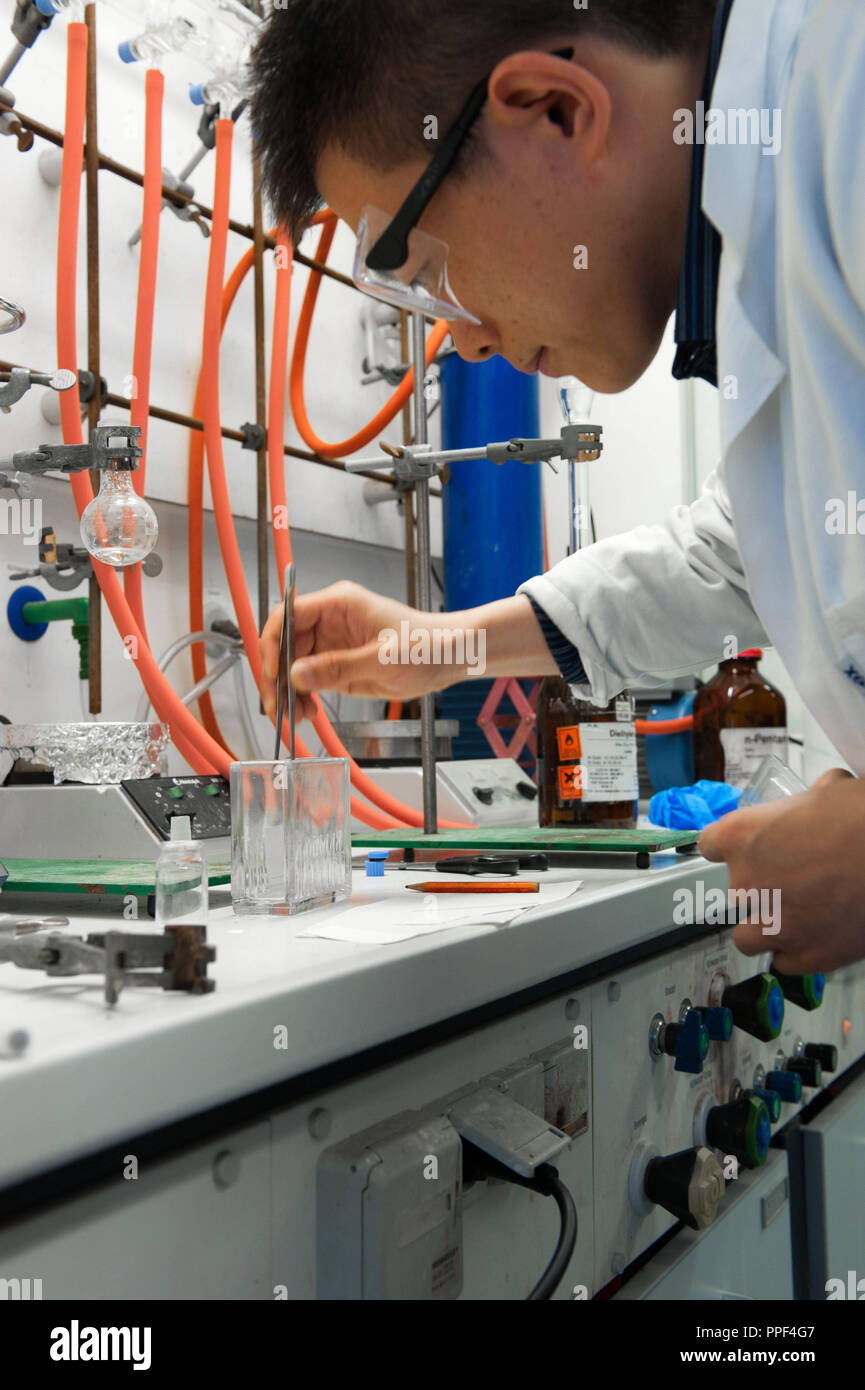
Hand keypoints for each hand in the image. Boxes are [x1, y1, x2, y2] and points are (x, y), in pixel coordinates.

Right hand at [259, 581, 465, 722]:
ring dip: (288, 690)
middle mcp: (330, 620)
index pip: (287, 615)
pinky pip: (309, 678)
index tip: (272, 672)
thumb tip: (298, 674)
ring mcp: (332, 642)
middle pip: (284, 643)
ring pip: (292, 665)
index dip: (272, 643)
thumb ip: (339, 668)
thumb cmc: (427, 645)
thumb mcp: (383, 660)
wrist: (450, 657)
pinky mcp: (338, 663)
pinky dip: (303, 696)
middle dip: (277, 675)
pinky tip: (307, 712)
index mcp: (338, 604)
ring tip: (295, 715)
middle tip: (278, 705)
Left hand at [699, 769, 864, 972]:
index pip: (710, 844)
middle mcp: (747, 883)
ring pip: (747, 937)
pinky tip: (814, 937)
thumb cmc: (864, 820)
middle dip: (759, 888)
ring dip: (764, 929)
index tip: (745, 849)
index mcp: (742, 836)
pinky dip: (795, 952)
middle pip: (734, 892)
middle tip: (794, 879)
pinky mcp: (805, 955)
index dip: (731, 846)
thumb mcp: (828, 790)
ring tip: (794, 917)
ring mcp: (773, 924)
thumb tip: (821, 796)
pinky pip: (783, 962)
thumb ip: (807, 802)